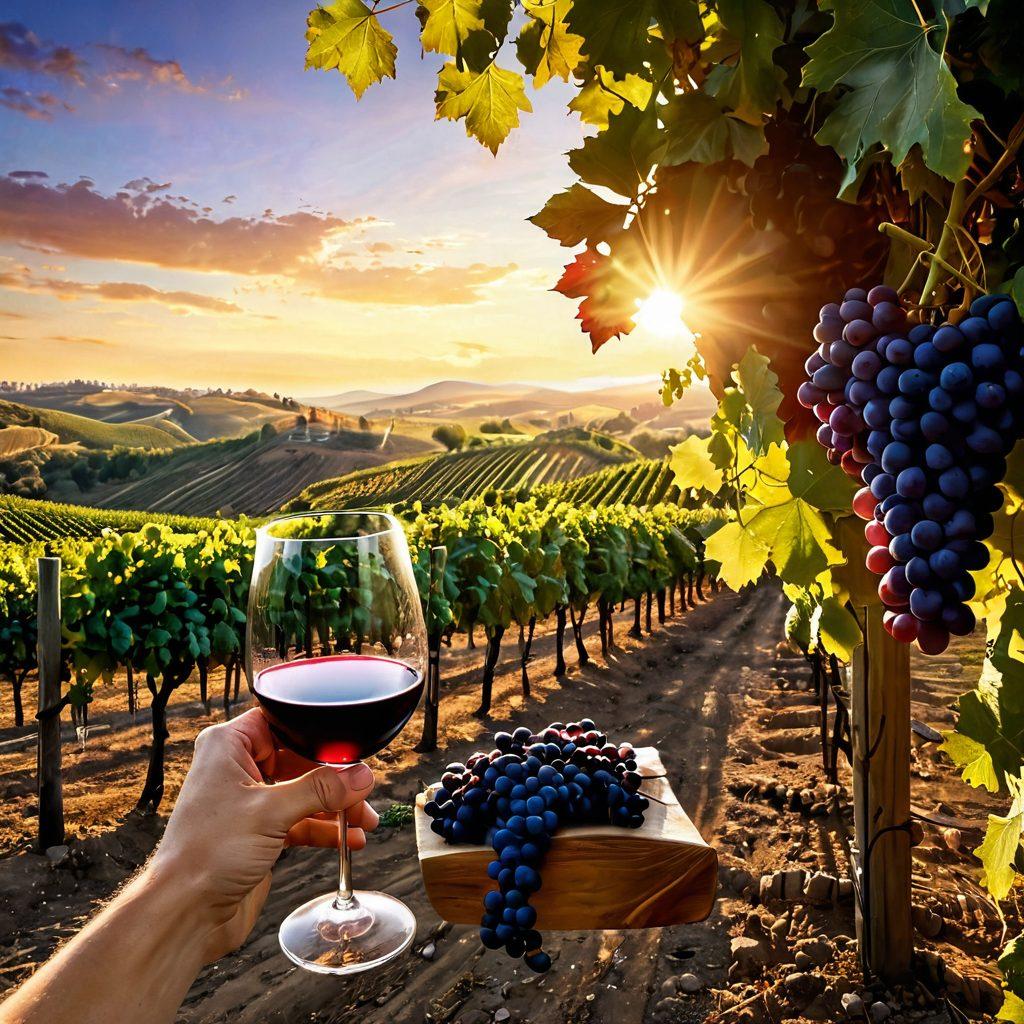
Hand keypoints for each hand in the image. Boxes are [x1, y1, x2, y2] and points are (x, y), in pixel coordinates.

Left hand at [148, 708, 377, 963]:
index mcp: (228, 746)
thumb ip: (320, 790)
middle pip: (300, 759)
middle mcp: (237, 769)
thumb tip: (362, 776)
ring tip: (364, 821)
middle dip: (335, 778)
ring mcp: (249, 802)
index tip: (351, 749)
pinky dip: (324, 828)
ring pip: (303, 792)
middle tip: (364, 792)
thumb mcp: (270, 813)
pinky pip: (300, 820)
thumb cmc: (206, 855)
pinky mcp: (258, 832)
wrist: (184, 914)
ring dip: (335, 807)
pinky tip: (349, 839)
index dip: (318, 735)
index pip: (284, 723)